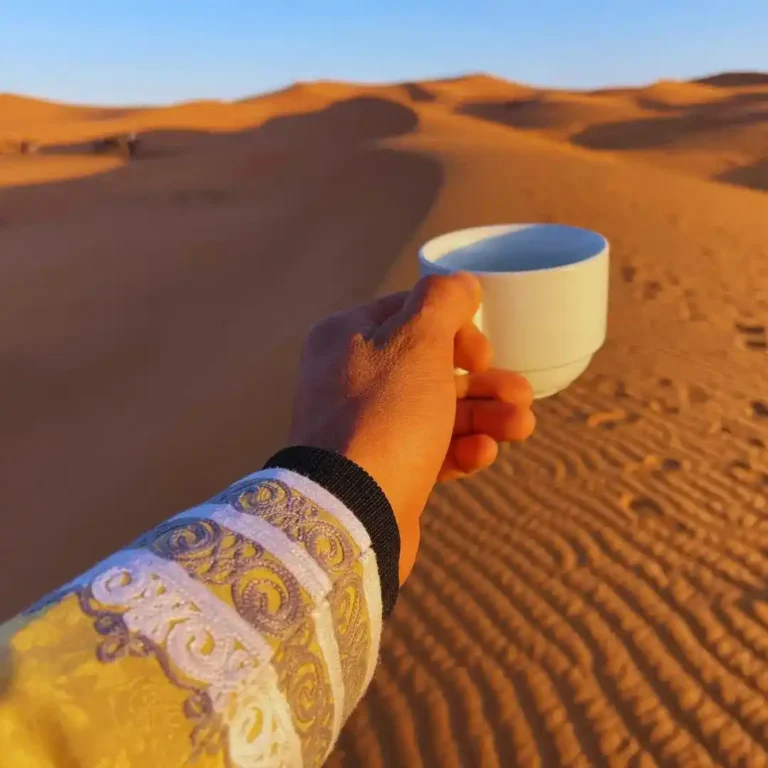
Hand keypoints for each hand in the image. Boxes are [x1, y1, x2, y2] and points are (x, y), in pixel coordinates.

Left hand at [288, 272, 535, 582]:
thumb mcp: (418, 340)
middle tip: (520, 393)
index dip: (456, 327)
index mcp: (348, 337)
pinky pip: (429, 449)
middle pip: (432, 365)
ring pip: (438, 409)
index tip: (482, 351)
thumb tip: (461, 282)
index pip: (411, 314)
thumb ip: (443, 301)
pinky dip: (461, 448)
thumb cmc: (386, 414)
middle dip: (483, 379)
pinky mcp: (383, 469)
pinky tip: (484, 453)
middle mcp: (352, 378)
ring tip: (523, 425)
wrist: (350, 512)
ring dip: (485, 414)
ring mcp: (366, 426)